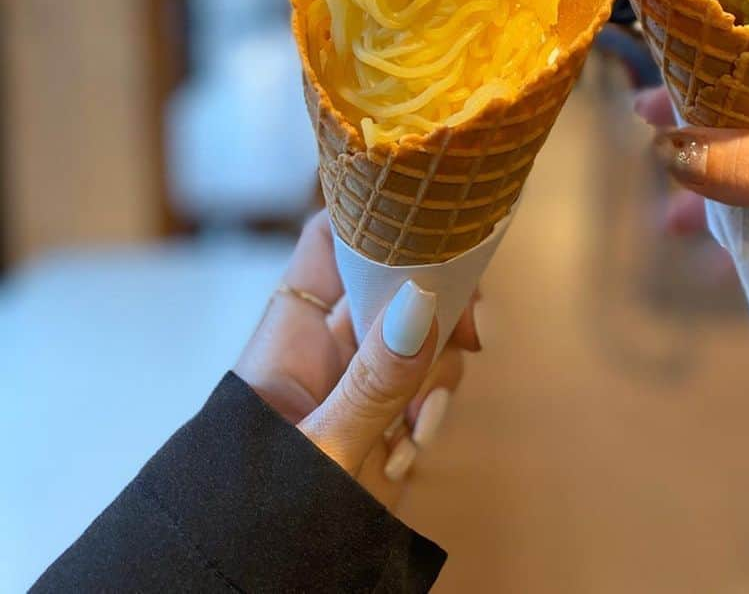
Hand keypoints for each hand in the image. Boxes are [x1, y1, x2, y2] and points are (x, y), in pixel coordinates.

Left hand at [235, 210, 480, 507]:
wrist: (251, 585)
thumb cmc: (252, 519)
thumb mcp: (318, 452)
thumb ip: (371, 384)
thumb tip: (421, 302)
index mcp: (291, 331)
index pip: (333, 239)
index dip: (379, 220)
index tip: (433, 233)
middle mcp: (327, 344)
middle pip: (394, 279)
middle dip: (437, 299)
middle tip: (467, 327)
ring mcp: (359, 381)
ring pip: (421, 331)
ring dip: (438, 365)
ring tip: (419, 420)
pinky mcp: (385, 419)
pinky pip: (427, 384)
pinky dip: (434, 406)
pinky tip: (414, 445)